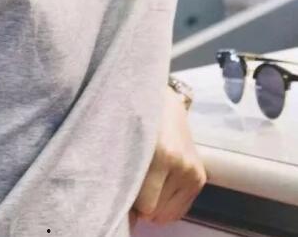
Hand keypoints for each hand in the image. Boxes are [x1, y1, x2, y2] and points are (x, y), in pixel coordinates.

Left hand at [129, 85, 207, 225]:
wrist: (163, 101)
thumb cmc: (137, 120)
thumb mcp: (125, 141)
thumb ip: (123, 174)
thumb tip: (128, 217)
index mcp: (164, 154)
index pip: (144, 205)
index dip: (128, 202)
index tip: (120, 188)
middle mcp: (183, 165)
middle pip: (155, 211)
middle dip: (140, 203)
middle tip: (131, 181)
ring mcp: (194, 172)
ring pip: (166, 214)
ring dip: (153, 204)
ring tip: (145, 182)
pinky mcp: (200, 177)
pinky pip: (178, 211)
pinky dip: (165, 205)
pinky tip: (156, 188)